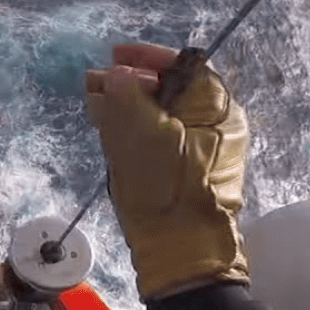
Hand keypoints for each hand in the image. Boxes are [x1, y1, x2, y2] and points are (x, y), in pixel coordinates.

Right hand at [86, 43, 249, 300]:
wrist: (181, 254)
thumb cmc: (169, 190)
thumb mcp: (144, 138)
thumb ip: (127, 99)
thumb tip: (117, 75)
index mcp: (216, 110)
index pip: (183, 66)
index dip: (147, 56)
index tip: (114, 55)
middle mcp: (211, 126)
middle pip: (167, 90)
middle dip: (129, 83)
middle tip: (94, 82)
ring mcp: (195, 152)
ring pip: (157, 116)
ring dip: (124, 106)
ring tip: (94, 101)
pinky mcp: (177, 174)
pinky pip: (153, 140)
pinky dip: (129, 130)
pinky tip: (105, 126)